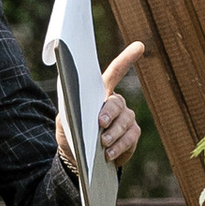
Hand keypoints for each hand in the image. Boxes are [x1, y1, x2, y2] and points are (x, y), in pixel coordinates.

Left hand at [60, 40, 147, 174]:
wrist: (79, 159)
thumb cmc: (72, 134)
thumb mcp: (65, 121)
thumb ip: (70, 112)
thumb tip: (77, 109)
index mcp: (100, 93)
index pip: (115, 73)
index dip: (127, 59)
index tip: (139, 46)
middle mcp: (116, 103)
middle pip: (118, 103)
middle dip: (110, 112)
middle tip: (100, 123)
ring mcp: (126, 119)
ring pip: (126, 121)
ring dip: (114, 133)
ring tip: (103, 144)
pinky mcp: (131, 136)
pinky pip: (130, 138)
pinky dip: (119, 146)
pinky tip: (109, 154)